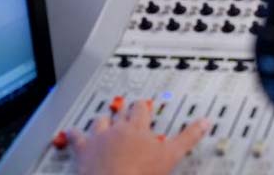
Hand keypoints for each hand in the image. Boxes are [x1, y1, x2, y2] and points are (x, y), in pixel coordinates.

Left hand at [68, 98, 208, 174]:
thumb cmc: (139, 173)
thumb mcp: (171, 155)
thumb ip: (188, 137)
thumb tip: (203, 123)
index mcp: (137, 127)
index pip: (141, 108)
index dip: (143, 106)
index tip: (145, 105)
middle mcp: (116, 129)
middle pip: (119, 113)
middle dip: (122, 111)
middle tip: (125, 110)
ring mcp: (97, 140)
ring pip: (98, 122)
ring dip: (100, 120)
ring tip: (102, 119)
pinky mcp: (82, 152)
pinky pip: (74, 138)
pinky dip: (72, 134)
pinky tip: (70, 133)